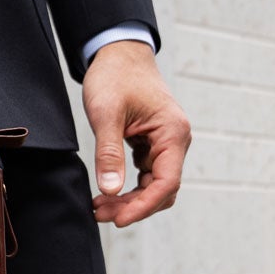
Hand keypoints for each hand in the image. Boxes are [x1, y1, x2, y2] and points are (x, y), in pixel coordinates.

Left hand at [83, 40, 189, 226]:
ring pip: (153, 185)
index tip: (118, 220)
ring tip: (99, 206)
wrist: (118, 53)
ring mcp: (165, 143)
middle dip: (133, 206)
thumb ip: (109, 153)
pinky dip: (128, 186)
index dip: (143, 206)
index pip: (166, 183)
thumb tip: (110, 190)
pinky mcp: (152, 144)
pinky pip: (146, 174)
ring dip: (129, 199)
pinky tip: (106, 191)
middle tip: (99, 213)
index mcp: (173, 133)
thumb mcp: (106, 114)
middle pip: (162, 189)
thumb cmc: (115, 76)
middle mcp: (175, 141)